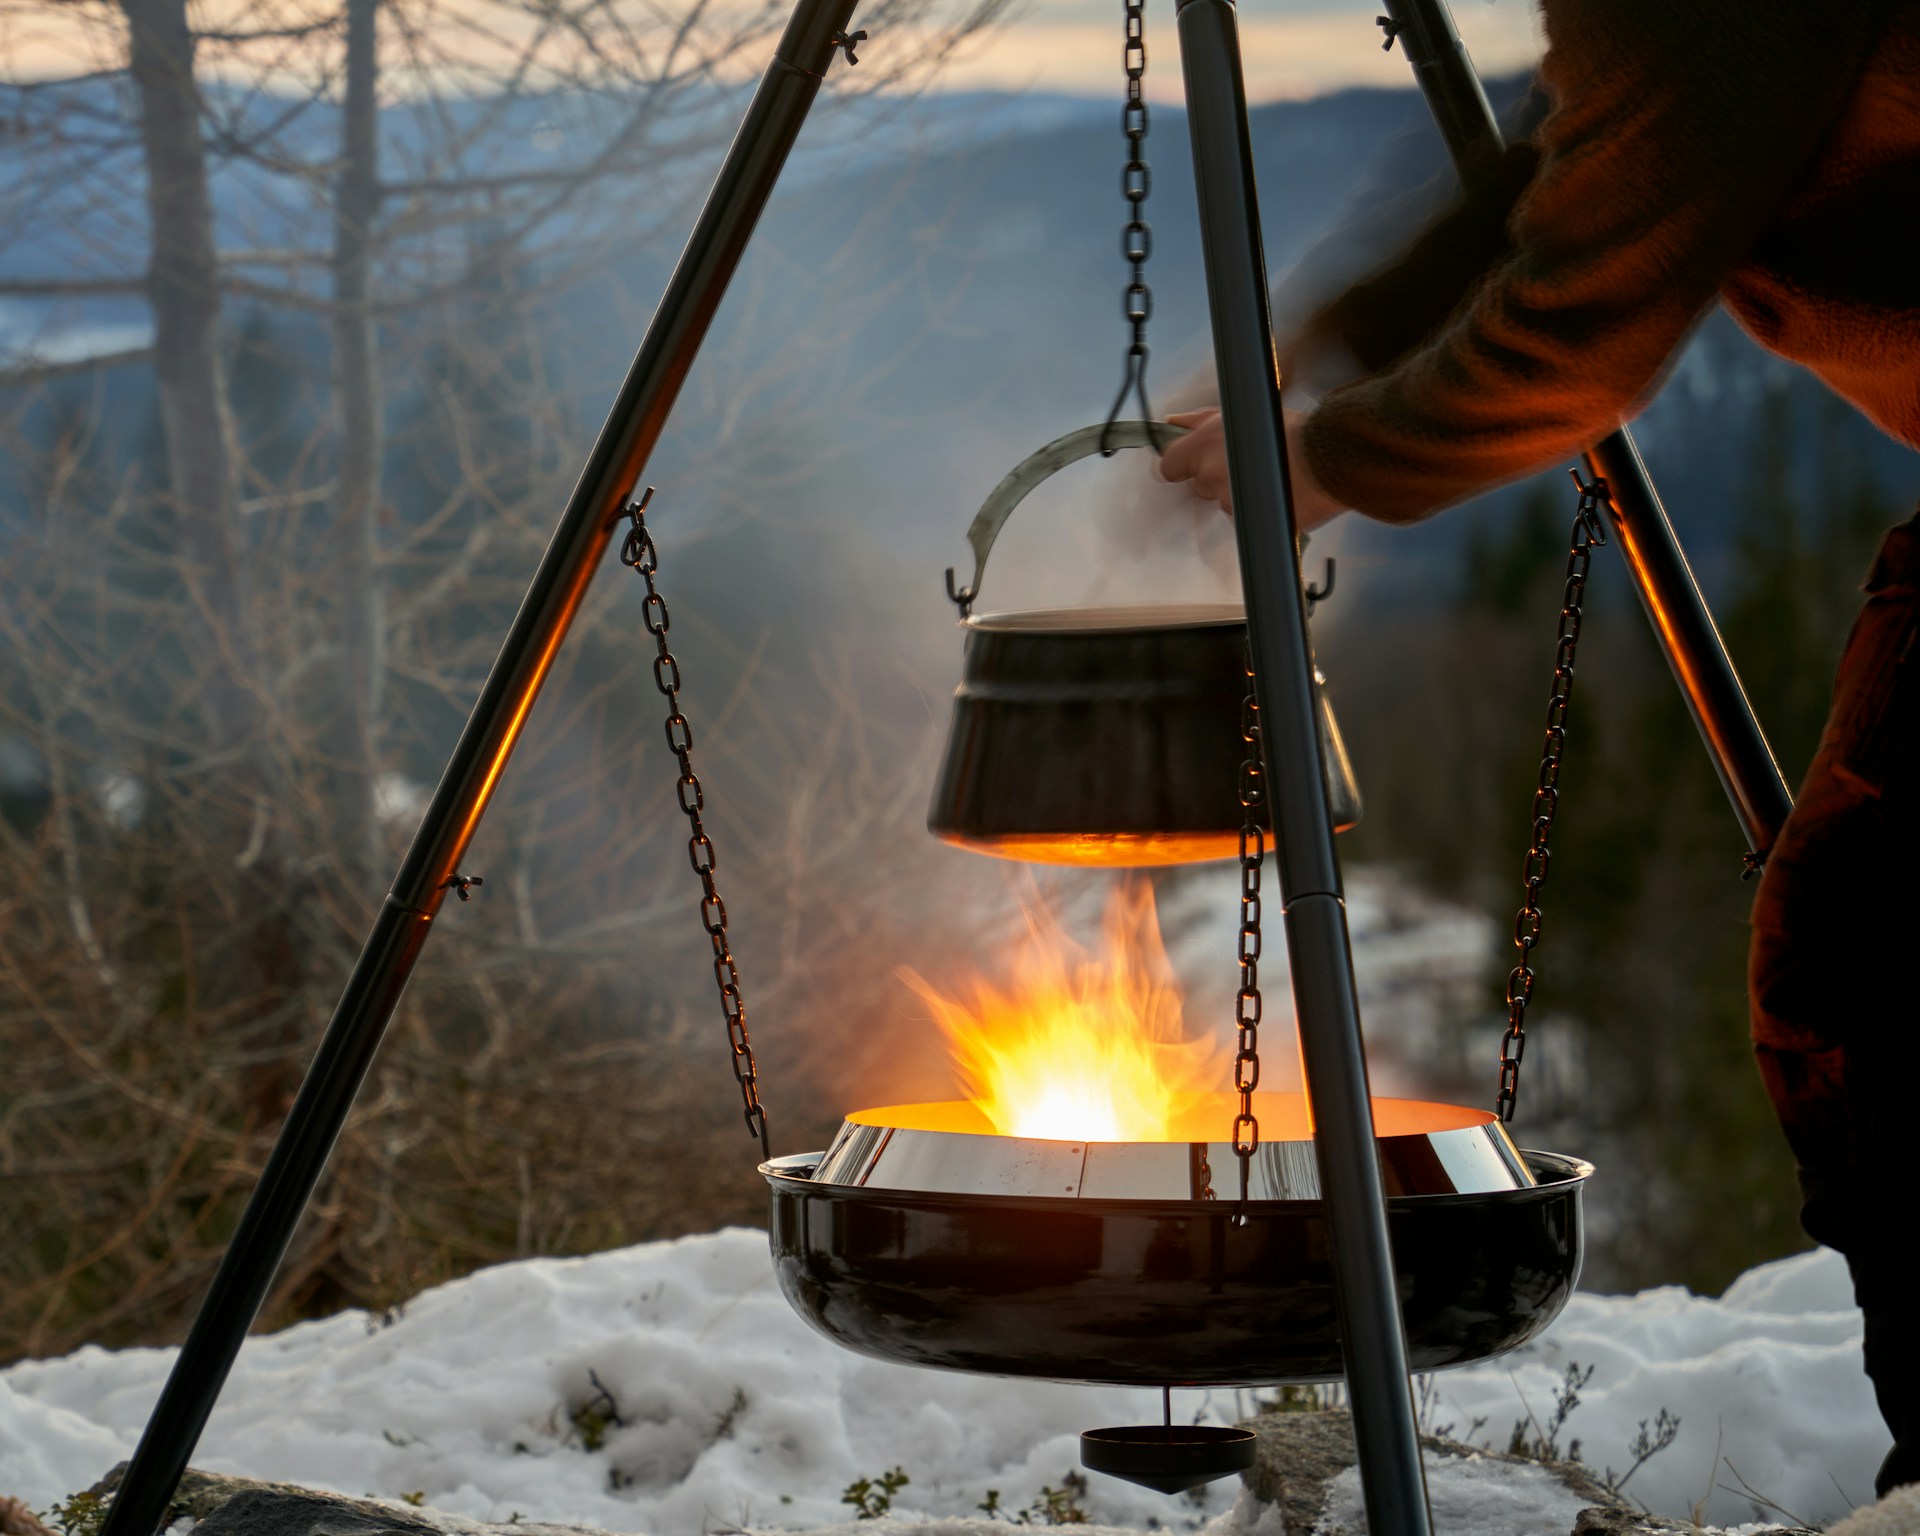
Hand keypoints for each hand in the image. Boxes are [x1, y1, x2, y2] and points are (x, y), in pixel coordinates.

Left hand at [1156, 407, 1347, 530]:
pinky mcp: (1247, 522)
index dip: (1181, 464)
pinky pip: (1243, 518)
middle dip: (1216, 476)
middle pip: (1199, 485)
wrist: (1329, 456)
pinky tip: (1273, 492)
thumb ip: (1199, 421)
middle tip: (1244, 463)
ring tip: (1265, 475)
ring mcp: (1228, 501)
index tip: (1194, 461)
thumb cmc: (1289, 432)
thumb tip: (1173, 423)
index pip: (1168, 466)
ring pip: (1223, 502)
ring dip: (1238, 493)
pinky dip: (1254, 508)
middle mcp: (1211, 475)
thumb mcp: (1240, 414)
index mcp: (1203, 446)